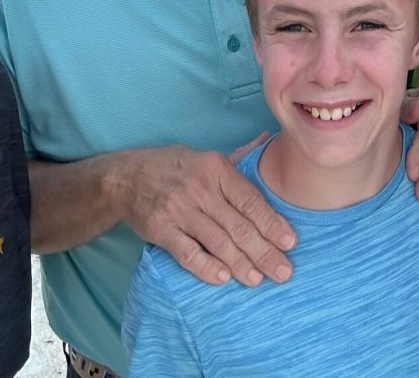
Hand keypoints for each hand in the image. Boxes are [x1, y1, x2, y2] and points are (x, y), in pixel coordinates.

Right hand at [117, 140, 295, 285]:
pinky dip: (205, 266)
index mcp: (216, 169)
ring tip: (257, 279)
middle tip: (283, 272)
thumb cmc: (176, 167)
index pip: (251, 200)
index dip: (272, 223)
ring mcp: (179, 209)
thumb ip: (240, 156)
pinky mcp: (160, 229)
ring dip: (240, 263)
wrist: (128, 177)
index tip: (290, 243)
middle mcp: (200, 189)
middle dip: (264, 251)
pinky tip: (222, 278)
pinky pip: (187, 252)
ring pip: (217, 241)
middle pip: (238, 226)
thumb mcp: (208, 157)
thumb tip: (267, 140)